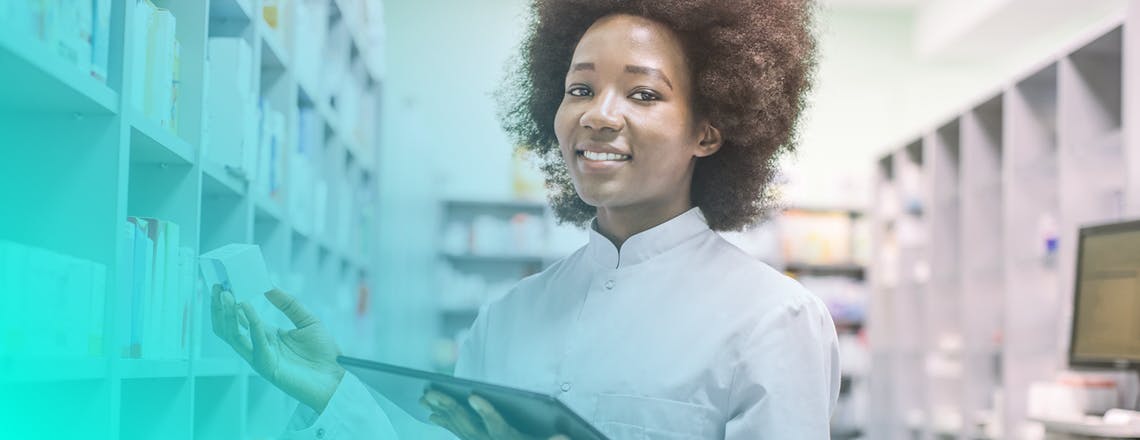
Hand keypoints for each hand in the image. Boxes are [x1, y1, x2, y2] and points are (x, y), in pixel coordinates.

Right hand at [211, 285, 344, 411]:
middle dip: (220, 308)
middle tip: (218, 287)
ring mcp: (260, 357)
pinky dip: (250, 325)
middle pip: (229, 328)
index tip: (224, 282)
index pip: (240, 317)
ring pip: (233, 337)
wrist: (337, 377)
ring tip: (226, 295)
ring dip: (227, 315)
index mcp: (266, 335)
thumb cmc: (324, 352)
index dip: (231, 301)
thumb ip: (289, 304)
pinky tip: (246, 308)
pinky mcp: (267, 367)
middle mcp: (259, 346)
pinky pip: (254, 344)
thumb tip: (269, 286)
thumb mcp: (308, 321)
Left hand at [420, 390, 568, 439]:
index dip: (485, 412)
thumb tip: (563, 436)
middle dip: (449, 408)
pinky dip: (444, 422)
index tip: (473, 397)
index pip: (497, 426)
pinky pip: (457, 432)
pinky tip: (432, 414)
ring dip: (441, 412)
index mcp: (509, 439)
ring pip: (458, 427)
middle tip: (430, 394)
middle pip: (468, 425)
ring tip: (424, 398)